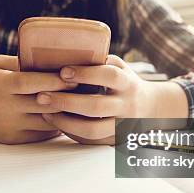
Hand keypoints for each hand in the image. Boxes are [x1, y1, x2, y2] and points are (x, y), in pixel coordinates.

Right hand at [0, 54, 75, 143]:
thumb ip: (21, 62)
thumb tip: (53, 58)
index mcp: (1, 85)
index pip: (31, 82)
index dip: (54, 80)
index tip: (74, 75)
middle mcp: (5, 107)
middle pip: (43, 103)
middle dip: (66, 96)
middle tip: (87, 88)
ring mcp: (9, 125)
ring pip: (46, 121)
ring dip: (66, 113)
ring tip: (82, 104)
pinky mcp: (13, 139)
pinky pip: (41, 134)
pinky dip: (57, 125)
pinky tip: (68, 117)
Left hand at [36, 55, 187, 144]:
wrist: (152, 109)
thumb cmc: (126, 83)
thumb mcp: (120, 67)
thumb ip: (99, 61)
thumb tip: (64, 52)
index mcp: (128, 83)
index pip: (109, 76)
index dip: (85, 74)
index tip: (63, 72)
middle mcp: (127, 105)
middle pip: (96, 106)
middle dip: (66, 101)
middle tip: (41, 97)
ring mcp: (122, 126)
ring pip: (92, 129)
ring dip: (64, 122)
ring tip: (45, 112)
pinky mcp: (115, 140)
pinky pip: (90, 140)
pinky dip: (70, 132)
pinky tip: (56, 122)